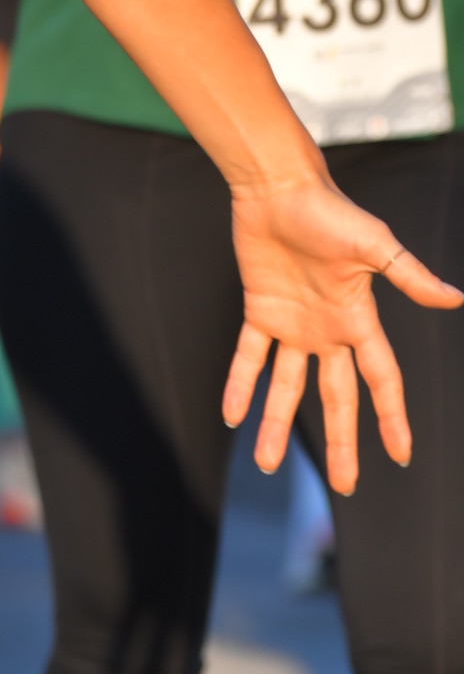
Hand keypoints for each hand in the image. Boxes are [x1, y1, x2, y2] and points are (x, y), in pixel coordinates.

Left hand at [224, 167, 461, 492]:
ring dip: (276, 423)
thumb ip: (409, 275)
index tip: (402, 454)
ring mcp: (293, 323)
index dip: (392, 416)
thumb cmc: (329, 210)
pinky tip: (232, 417)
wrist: (278, 186)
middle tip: (346, 486)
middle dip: (341, 441)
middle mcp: (328, 329)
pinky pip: (249, 357)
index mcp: (358, 320)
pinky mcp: (259, 309)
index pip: (382, 379)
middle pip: (336, 397)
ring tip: (265, 465)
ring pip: (286, 386)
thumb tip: (456, 298)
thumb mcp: (374, 244)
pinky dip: (240, 385)